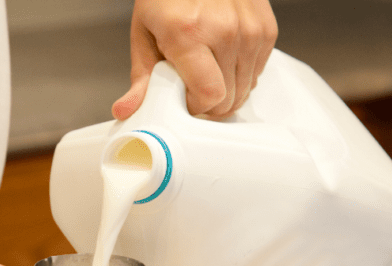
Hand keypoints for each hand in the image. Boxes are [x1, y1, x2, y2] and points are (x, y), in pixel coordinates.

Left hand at [112, 0, 277, 119]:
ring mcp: (250, 29)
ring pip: (245, 89)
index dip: (197, 106)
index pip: (209, 95)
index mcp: (189, 33)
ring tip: (208, 67)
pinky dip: (241, 73)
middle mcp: (225, 30)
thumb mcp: (144, 32)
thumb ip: (141, 77)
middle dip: (210, 102)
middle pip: (229, 99)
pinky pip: (257, 71)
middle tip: (193, 84)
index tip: (185, 100)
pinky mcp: (266, 29)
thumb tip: (126, 110)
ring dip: (227, 89)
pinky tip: (223, 56)